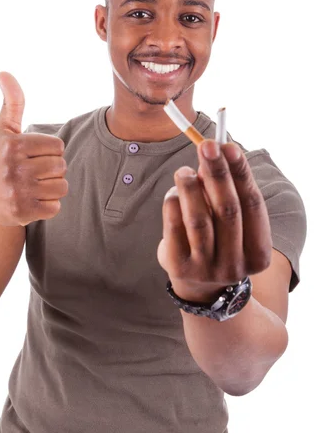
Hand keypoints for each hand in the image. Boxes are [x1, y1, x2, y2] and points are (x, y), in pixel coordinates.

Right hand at [0, 72, 67, 226]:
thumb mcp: (1, 131)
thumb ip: (12, 102)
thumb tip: (4, 72)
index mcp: (14, 144)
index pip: (58, 146)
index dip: (49, 152)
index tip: (32, 156)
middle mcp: (15, 167)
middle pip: (61, 166)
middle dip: (51, 170)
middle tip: (33, 173)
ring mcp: (19, 191)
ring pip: (61, 187)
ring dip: (51, 188)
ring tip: (33, 186)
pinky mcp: (22, 212)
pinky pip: (55, 207)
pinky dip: (47, 206)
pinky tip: (31, 201)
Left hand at [157, 139, 271, 301]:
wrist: (200, 286)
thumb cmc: (220, 243)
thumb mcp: (232, 224)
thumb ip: (227, 194)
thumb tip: (214, 154)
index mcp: (258, 254)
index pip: (252, 205)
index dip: (240, 173)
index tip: (229, 146)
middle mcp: (235, 265)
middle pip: (228, 211)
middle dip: (217, 174)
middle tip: (206, 146)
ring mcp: (206, 269)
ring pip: (199, 220)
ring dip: (191, 187)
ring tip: (184, 170)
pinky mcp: (179, 268)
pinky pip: (174, 228)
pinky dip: (174, 203)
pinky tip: (175, 191)